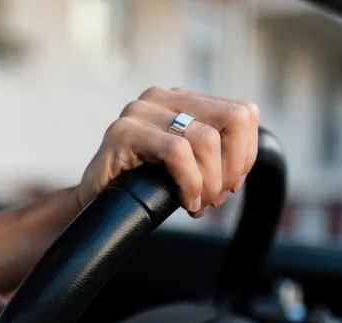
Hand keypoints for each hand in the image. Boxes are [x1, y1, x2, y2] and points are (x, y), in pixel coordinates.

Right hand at [76, 87, 259, 216]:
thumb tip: (242, 166)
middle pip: (231, 118)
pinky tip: (185, 202)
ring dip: (209, 182)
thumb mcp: (185, 165)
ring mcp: (139, 111)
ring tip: (197, 204)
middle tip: (216, 198)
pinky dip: (189, 183)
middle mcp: (161, 97)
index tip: (231, 185)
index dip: (247, 153)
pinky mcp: (122, 132)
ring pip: (205, 139)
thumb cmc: (140, 187)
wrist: (94, 206)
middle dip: (233, 166)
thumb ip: (211, 153)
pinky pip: (176, 152)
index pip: (243, 112)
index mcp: (181, 99)